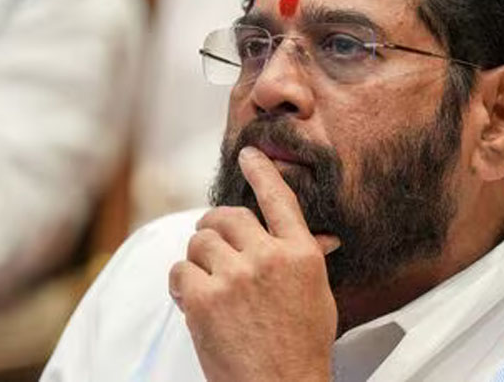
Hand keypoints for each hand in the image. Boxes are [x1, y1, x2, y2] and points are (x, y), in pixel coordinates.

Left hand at [169, 146, 341, 381]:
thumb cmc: (301, 348)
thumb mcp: (317, 296)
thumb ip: (308, 259)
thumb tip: (323, 237)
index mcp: (301, 254)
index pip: (279, 199)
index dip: (262, 171)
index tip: (249, 154)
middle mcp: (268, 258)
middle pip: (228, 217)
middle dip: (214, 226)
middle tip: (211, 240)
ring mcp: (234, 276)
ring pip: (200, 242)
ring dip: (199, 259)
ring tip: (208, 284)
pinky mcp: (203, 298)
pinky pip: (180, 270)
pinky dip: (182, 284)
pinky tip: (193, 301)